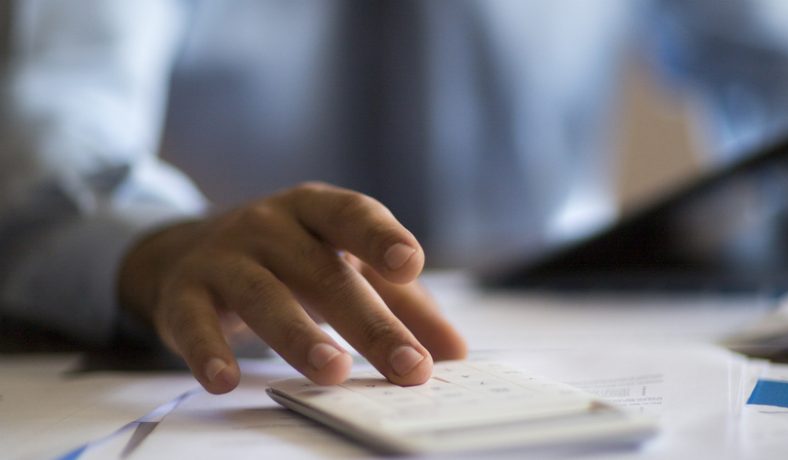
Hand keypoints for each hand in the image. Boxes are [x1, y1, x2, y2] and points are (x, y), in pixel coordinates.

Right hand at [118, 182, 466, 393]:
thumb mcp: (343, 264)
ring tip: (333, 371)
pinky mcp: (184, 294)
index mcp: (316, 210)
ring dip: (298, 335)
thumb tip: (454, 351)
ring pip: (263, 294)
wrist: (191, 250)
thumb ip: (401, 303)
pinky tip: (225, 382)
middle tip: (409, 366)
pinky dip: (207, 351)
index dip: (381, 237)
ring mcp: (224, 257)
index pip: (352, 215)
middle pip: (322, 272)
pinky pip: (193, 322)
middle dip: (369, 322)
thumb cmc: (290, 259)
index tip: (410, 265)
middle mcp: (270, 226)